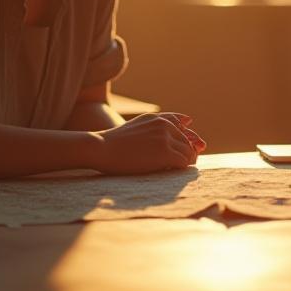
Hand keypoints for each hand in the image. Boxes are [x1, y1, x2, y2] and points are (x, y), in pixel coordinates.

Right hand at [91, 113, 206, 174]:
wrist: (101, 148)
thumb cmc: (116, 141)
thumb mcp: (138, 126)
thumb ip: (159, 123)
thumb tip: (188, 121)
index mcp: (158, 118)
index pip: (183, 126)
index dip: (186, 140)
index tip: (179, 151)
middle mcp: (164, 125)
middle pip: (188, 141)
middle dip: (186, 152)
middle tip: (176, 165)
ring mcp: (165, 138)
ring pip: (189, 152)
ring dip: (185, 162)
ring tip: (173, 170)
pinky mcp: (164, 152)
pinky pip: (183, 162)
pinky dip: (181, 168)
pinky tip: (170, 172)